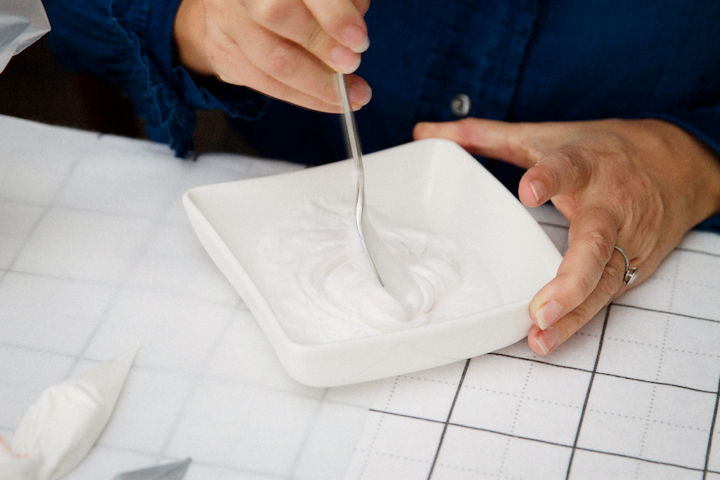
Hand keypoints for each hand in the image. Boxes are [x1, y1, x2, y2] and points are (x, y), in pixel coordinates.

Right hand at [174, 0, 371, 111]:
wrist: (241, 5)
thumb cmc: (294, 1)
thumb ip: (337, 4)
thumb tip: (353, 38)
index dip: (332, 15)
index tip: (359, 40)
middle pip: (277, 17)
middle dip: (323, 48)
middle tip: (352, 65)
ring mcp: (225, 21)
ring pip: (272, 61)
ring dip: (317, 85)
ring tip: (349, 95)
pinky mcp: (221, 51)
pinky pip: (264, 84)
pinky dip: (302, 96)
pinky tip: (326, 100)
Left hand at [414, 118, 719, 354]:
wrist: (679, 164)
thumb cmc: (606, 151)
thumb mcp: (547, 137)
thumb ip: (485, 135)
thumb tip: (426, 129)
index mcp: (587, 164)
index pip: (569, 168)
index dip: (550, 178)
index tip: (529, 190)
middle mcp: (611, 205)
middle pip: (596, 243)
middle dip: (571, 277)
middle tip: (540, 306)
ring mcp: (627, 240)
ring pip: (604, 281)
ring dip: (573, 313)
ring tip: (540, 334)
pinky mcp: (635, 266)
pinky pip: (606, 296)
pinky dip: (579, 319)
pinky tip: (551, 336)